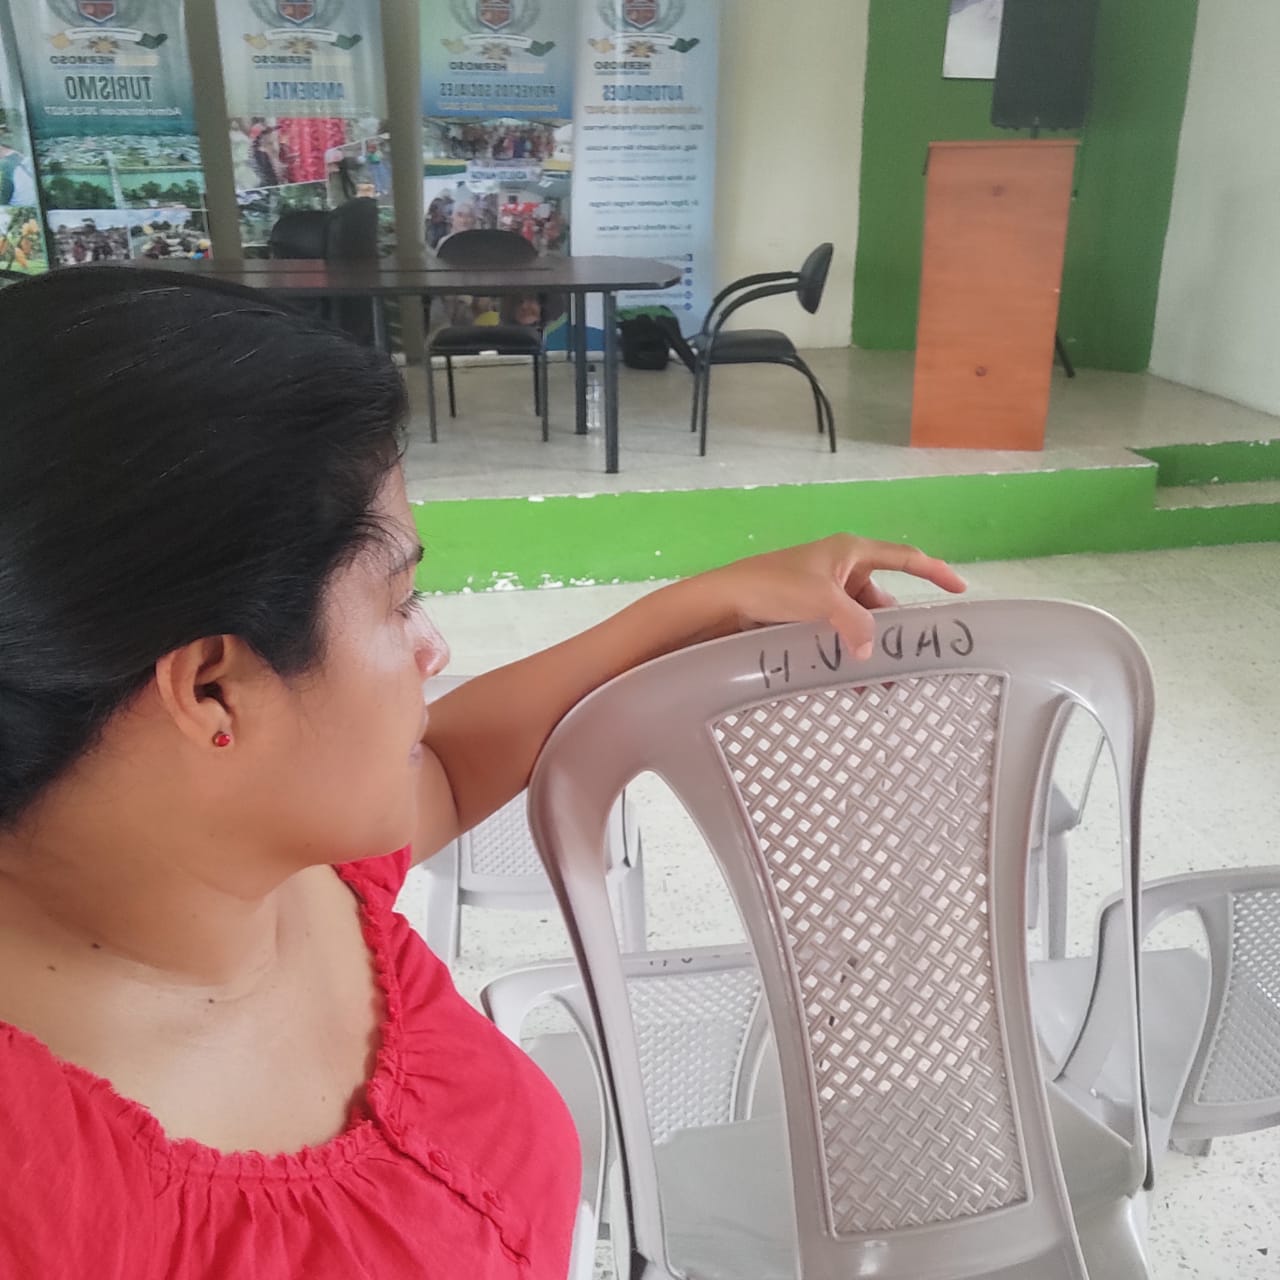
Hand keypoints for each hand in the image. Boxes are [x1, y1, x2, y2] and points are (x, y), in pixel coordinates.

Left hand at [700, 534, 966, 660]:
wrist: (722, 601)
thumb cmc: (773, 587)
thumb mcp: (821, 602)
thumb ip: (854, 624)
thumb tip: (872, 651)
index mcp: (850, 551)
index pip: (904, 557)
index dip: (934, 572)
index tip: (960, 589)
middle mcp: (840, 567)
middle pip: (880, 597)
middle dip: (892, 628)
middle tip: (907, 662)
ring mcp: (821, 589)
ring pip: (857, 618)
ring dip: (866, 644)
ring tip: (876, 680)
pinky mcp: (804, 609)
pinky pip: (836, 629)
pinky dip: (845, 648)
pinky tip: (847, 677)